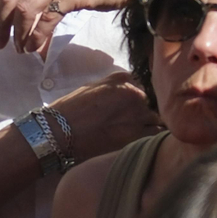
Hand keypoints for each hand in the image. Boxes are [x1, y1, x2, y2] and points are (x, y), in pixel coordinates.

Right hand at [46, 74, 160, 161]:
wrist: (58, 133)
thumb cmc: (72, 109)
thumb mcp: (94, 86)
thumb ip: (118, 81)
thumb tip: (134, 79)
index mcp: (126, 82)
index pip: (146, 86)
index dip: (142, 97)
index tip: (134, 105)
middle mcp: (136, 97)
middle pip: (153, 103)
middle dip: (147, 110)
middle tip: (132, 120)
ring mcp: (138, 117)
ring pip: (158, 118)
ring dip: (152, 123)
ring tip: (138, 130)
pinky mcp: (137, 137)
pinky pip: (157, 134)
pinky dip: (153, 136)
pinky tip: (142, 139)